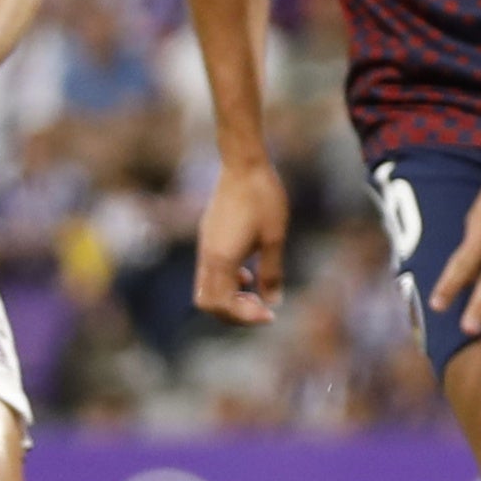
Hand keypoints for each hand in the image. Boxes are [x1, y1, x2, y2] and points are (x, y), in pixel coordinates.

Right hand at [194, 156, 290, 327]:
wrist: (244, 164)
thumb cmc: (263, 198)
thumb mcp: (275, 237)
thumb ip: (272, 273)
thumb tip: (273, 302)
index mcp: (222, 259)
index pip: (221, 305)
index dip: (244, 317)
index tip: (269, 314)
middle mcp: (207, 256)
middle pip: (208, 303)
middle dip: (233, 313)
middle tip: (261, 310)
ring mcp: (205, 246)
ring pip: (206, 289)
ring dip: (229, 299)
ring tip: (255, 296)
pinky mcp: (208, 238)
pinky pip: (209, 273)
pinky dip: (226, 283)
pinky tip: (248, 274)